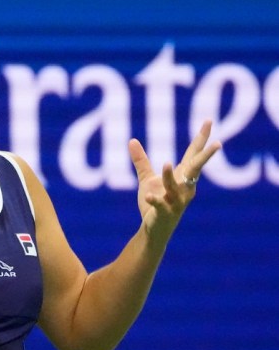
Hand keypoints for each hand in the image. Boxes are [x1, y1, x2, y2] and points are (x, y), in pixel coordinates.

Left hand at [128, 120, 221, 241]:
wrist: (153, 229)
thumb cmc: (155, 203)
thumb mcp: (147, 179)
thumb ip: (141, 161)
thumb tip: (131, 140)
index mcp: (182, 177)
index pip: (193, 154)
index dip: (201, 138)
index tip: (209, 121)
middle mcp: (184, 188)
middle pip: (196, 169)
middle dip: (206, 156)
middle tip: (218, 144)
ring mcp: (176, 201)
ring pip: (176, 186)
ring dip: (170, 176)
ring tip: (167, 163)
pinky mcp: (165, 213)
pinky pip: (161, 205)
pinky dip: (155, 199)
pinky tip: (148, 195)